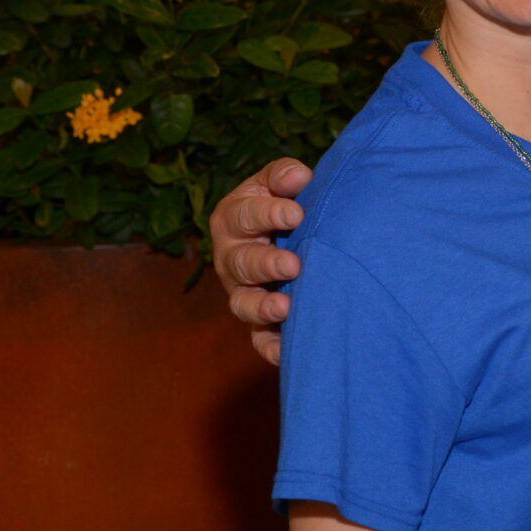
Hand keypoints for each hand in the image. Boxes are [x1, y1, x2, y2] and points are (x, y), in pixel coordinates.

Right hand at [209, 157, 310, 364]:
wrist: (292, 233)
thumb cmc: (285, 204)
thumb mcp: (279, 184)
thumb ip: (284, 176)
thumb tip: (298, 177)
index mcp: (234, 218)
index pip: (244, 215)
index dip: (269, 214)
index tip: (296, 214)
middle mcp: (232, 257)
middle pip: (240, 263)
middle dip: (265, 264)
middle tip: (293, 265)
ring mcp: (243, 291)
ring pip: (243, 303)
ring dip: (262, 307)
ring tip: (285, 307)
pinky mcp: (258, 321)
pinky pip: (259, 338)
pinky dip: (270, 347)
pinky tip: (286, 353)